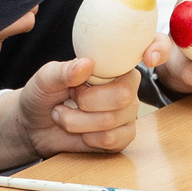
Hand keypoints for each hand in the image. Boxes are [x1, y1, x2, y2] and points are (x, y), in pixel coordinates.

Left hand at [0, 59, 139, 166]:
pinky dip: (87, 138)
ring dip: (77, 122)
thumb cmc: (43, 95)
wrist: (33, 125)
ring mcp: (127, 113)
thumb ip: (63, 70)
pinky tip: (80, 132)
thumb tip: (87, 64)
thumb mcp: (45, 78)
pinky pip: (112, 140)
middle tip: (70, 96)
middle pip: (123, 96)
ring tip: (65, 114)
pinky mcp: (122, 137)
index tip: (150, 57)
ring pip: (111, 121)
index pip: (149, 50)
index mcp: (114, 63)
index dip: (158, 50)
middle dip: (85, 101)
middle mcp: (127, 86)